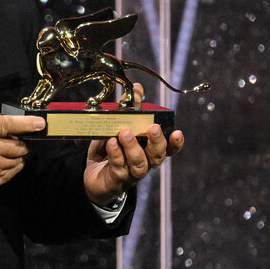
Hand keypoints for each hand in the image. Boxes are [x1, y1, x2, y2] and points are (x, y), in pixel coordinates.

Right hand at [0, 114, 44, 196]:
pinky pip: (10, 175)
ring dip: (16, 158)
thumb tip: (19, 124)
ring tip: (4, 155)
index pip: (7, 124)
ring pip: (17, 163)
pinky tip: (1, 165)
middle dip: (23, 145)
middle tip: (19, 143)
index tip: (40, 124)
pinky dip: (11, 169)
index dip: (26, 124)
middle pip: (19, 148)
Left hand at [84, 83, 184, 206]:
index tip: (177, 132)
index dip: (175, 143)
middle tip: (152, 128)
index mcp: (148, 151)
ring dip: (133, 147)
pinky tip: (111, 143)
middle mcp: (144, 163)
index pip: (168, 149)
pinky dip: (116, 154)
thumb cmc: (109, 150)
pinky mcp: (116, 180)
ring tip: (125, 133)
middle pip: (157, 156)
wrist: (92, 176)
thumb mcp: (117, 126)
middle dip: (156, 142)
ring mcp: (131, 174)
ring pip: (139, 164)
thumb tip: (138, 88)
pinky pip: (119, 167)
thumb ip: (129, 109)